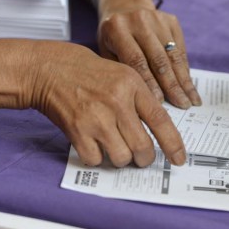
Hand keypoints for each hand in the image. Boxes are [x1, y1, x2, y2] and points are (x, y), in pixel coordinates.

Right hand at [26, 42, 186, 167]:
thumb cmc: (88, 74)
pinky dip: (97, 157)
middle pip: (143, 147)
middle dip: (144, 158)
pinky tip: (93, 143)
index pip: (161, 121)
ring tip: (113, 146)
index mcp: (132, 86)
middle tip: (140, 156)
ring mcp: (96, 117)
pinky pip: (96, 159)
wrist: (49, 69)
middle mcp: (117, 102)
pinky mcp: (77, 130)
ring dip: (120, 159)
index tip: (179, 159)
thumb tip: (160, 133)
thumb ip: (142, 100)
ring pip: (121, 158)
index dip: (173, 145)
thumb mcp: (123, 75)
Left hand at [97, 1, 201, 109]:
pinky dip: (186, 70)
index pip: (136, 61)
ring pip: (174, 55)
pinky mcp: (171, 21)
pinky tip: (190, 86)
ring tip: (191, 100)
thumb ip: (122, 73)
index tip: (160, 104)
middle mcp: (139, 20)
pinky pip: (181, 50)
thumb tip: (144, 102)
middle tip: (182, 106)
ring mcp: (157, 18)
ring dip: (184, 80)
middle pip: (159, 59)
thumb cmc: (113, 39)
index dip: (150, 83)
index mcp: (117, 28)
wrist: (124, 7)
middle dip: (172, 85)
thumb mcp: (106, 52)